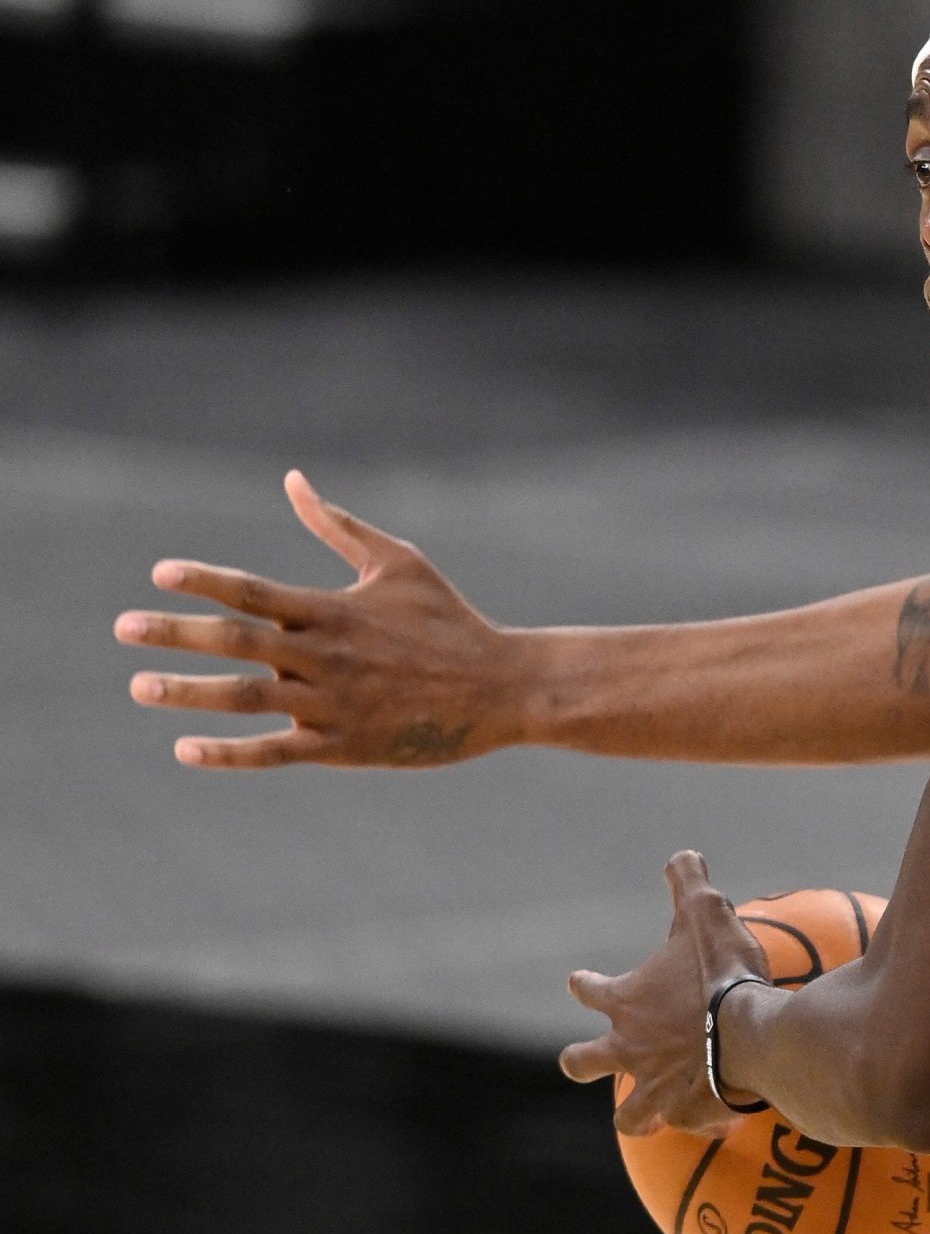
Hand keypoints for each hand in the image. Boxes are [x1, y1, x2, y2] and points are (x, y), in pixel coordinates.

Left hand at [117, 469, 520, 767]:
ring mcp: (331, 705)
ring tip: (139, 686)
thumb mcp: (400, 562)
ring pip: (244, 698)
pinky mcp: (342, 747)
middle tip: (122, 628)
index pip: (253, 591)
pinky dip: (227, 754)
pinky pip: (273, 752)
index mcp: (334, 609)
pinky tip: (186, 749)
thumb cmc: (450, 620)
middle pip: (235, 642)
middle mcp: (325, 656)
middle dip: (173, 634)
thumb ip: (338, 526)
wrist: (502, 689)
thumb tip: (292, 480)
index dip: (204, 581)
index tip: (160, 575)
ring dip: (186, 692)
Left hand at [559, 851, 772, 1136]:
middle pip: (582, 1062)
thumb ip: (689, 883)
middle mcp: (629, 1049)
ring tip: (644, 1113)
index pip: (588, 990)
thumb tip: (681, 856)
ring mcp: (656, 1086)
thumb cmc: (719, 972)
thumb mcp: (704, 913)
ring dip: (633, 1113)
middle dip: (579, 1060)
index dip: (583, 984)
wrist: (748, 1032)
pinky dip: (699, 1122)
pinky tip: (716, 1122)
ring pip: (628, 1116)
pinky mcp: (688, 1112)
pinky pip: (688, 1125)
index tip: (580, 981)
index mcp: (626, 1002)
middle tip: (581, 1059)